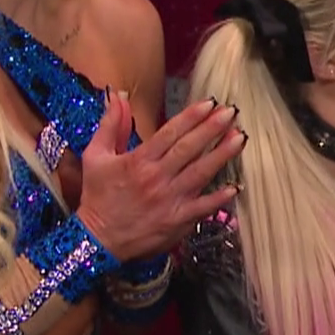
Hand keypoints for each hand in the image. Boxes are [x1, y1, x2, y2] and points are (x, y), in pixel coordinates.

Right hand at [75, 94, 243, 261]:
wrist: (97, 238)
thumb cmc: (98, 196)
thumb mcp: (95, 156)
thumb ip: (110, 125)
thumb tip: (118, 96)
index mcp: (138, 161)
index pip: (170, 133)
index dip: (191, 117)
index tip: (209, 103)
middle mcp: (156, 178)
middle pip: (189, 149)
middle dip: (212, 129)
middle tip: (231, 113)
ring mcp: (169, 199)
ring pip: (200, 173)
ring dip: (221, 155)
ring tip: (239, 138)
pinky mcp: (177, 220)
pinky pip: (202, 207)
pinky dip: (219, 198)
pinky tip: (235, 186)